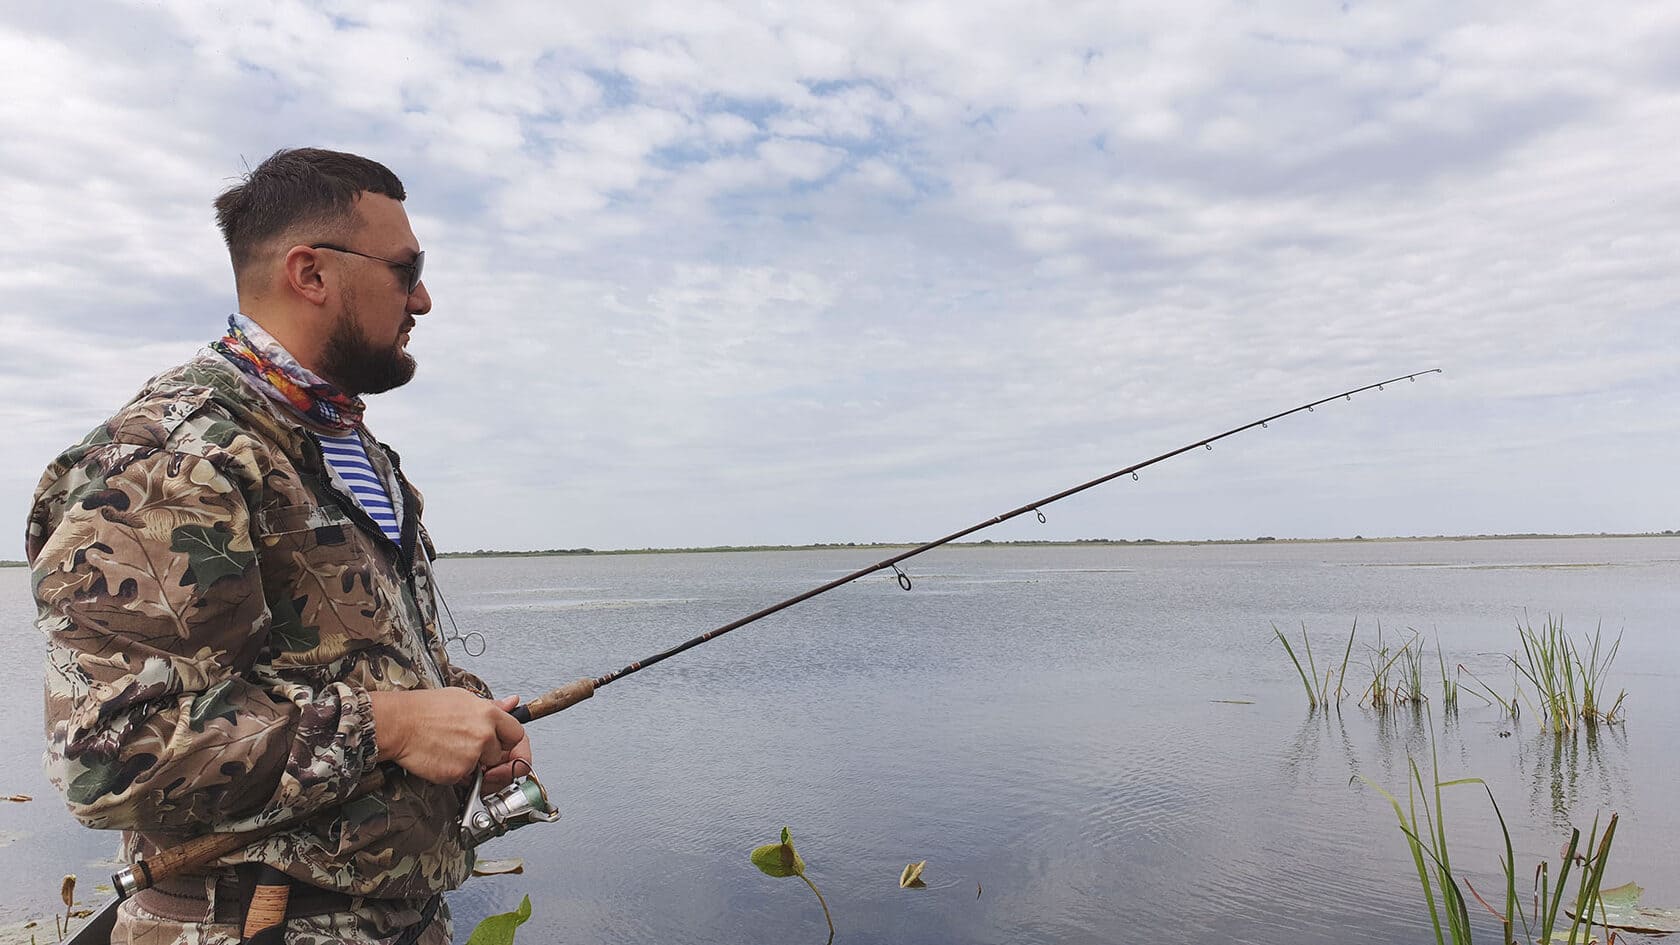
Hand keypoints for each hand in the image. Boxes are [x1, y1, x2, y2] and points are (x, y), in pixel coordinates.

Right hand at [368, 688, 526, 784]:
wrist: (398, 723)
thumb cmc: (423, 710)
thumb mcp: (462, 699)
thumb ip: (492, 706)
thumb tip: (512, 703)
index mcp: (489, 714)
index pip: (518, 734)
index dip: (516, 746)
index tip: (513, 753)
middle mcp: (485, 735)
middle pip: (503, 756)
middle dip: (493, 760)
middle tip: (480, 759)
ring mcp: (472, 755)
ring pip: (483, 770)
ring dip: (473, 768)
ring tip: (454, 753)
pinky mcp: (457, 772)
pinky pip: (465, 780)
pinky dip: (456, 775)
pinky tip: (443, 759)